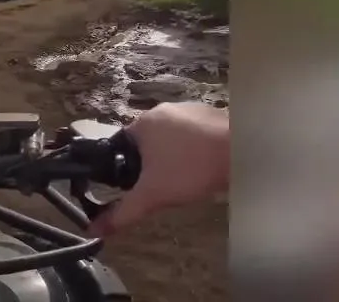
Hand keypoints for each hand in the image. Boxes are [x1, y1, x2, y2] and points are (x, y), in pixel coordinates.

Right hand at [87, 102, 228, 236]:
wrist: (244, 151)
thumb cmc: (192, 168)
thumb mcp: (154, 195)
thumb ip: (124, 212)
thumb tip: (94, 229)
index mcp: (141, 123)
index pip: (121, 145)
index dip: (126, 168)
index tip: (139, 185)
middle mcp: (161, 110)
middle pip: (147, 142)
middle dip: (154, 164)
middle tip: (165, 185)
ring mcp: (189, 109)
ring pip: (172, 138)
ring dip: (175, 156)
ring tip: (188, 177)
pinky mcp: (212, 114)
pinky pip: (194, 134)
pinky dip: (196, 149)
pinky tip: (206, 166)